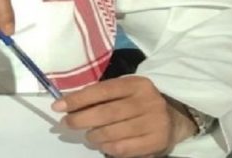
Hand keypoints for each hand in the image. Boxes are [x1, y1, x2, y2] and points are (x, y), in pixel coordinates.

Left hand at [51, 76, 196, 157]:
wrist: (174, 117)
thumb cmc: (138, 102)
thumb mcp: (123, 91)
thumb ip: (100, 95)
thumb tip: (67, 104)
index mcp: (136, 84)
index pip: (101, 91)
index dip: (77, 99)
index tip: (58, 106)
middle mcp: (147, 101)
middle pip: (106, 113)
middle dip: (81, 119)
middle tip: (67, 123)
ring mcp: (154, 122)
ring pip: (113, 133)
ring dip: (93, 136)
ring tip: (89, 135)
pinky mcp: (157, 141)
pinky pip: (123, 148)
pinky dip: (107, 148)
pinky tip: (103, 144)